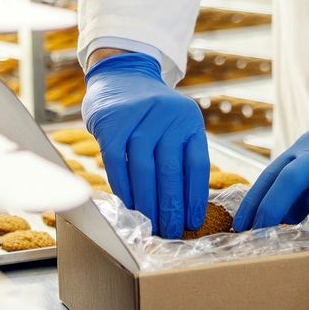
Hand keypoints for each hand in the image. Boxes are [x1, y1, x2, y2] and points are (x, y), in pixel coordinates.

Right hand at [81, 52, 207, 237]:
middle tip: (171, 232)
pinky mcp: (112, 123)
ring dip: (147, 203)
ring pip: (144, 170)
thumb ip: (180, 156)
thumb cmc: (152, 113)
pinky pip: (118, 164)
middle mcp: (167, 116)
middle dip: (171, 207)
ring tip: (150, 226)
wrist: (121, 76)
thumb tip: (184, 207)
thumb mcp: (175, 125)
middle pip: (171, 171)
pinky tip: (128, 206)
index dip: (195, 198)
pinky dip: (123, 188)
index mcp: (189, 120)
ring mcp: (138, 118)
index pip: (197, 165)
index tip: (193, 222)